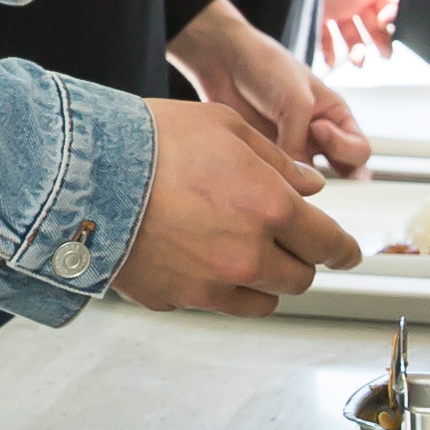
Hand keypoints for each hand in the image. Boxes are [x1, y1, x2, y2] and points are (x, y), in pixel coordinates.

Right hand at [114, 98, 365, 316]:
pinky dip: (216, 288)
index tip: (347, 253)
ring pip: (262, 301)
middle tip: (284, 242)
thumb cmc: (150, 141)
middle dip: (300, 261)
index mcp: (270, 208)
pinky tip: (196, 258)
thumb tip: (308, 184)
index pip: (329, 243)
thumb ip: (276, 160)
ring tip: (240, 254)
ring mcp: (211, 284)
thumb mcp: (225, 126)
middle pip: (300, 279)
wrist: (82, 172)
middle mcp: (248, 254)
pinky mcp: (175, 299)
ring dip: (263, 282)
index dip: (344, 249)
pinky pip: (212, 303)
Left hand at [172, 0, 371, 178]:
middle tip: (308, 170)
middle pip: (340, 172)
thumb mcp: (294, 101)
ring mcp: (293, 147)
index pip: (359, 150)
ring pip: (307, 179)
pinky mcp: (269, 154)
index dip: (343, 147)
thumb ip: (300, 141)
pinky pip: (280, 176)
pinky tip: (263, 165)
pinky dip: (275, 178)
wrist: (225, 60)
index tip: (317, 128)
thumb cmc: (266, 67)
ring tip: (279, 164)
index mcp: (335, 116)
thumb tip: (296, 179)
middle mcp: (319, 136)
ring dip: (298, 179)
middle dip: (330, 175)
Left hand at [315, 0, 402, 64]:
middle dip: (381, 40)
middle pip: (374, 25)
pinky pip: (327, 39)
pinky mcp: (319, 17)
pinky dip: (329, 52)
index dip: (389, 12)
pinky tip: (330, 61)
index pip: (387, 3)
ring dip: (357, 51)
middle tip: (385, 54)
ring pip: (353, 36)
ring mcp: (339, 10)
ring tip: (358, 62)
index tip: (386, 19)